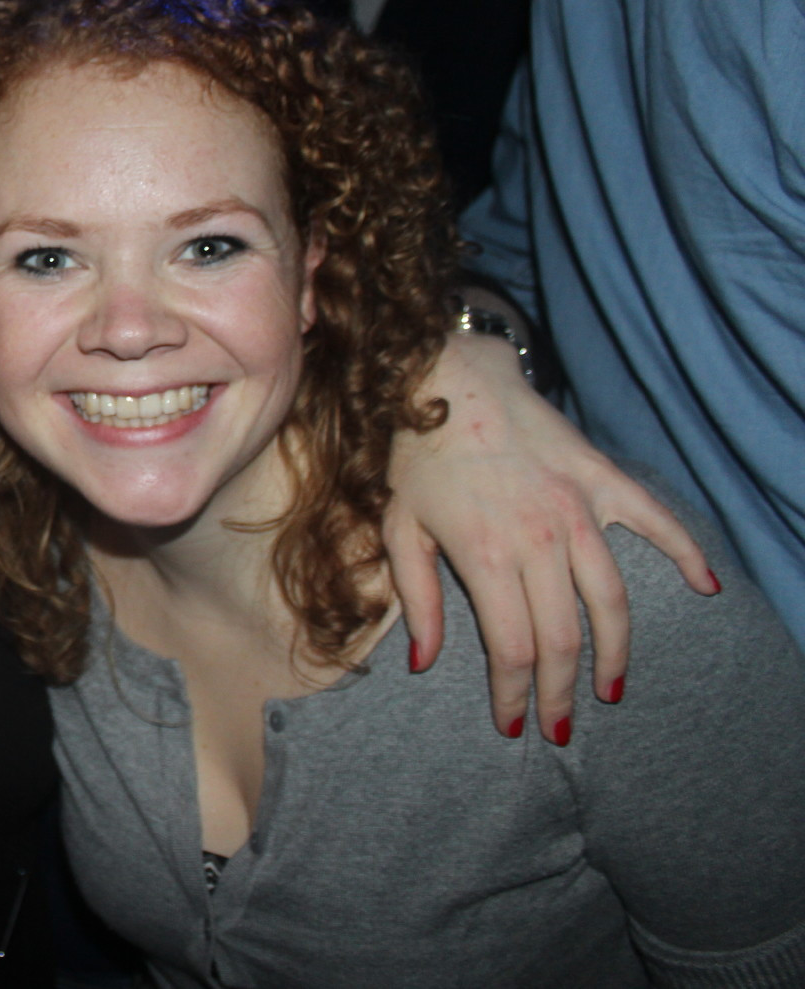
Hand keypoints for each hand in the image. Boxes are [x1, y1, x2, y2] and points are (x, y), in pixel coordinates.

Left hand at [383, 335, 717, 741]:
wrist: (443, 378)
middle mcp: (541, 538)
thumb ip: (417, 598)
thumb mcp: (398, 529)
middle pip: (565, 638)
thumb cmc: (412, 455)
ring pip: (612, 601)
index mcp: (488, 557)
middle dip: (564, 692)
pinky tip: (706, 588)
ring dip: (616, 652)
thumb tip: (424, 661)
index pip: (515, 650)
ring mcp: (579, 509)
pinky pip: (656, 522)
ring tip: (610, 688)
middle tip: (561, 726)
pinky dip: (686, 555)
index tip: (514, 724)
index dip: (517, 696)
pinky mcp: (602, 480)